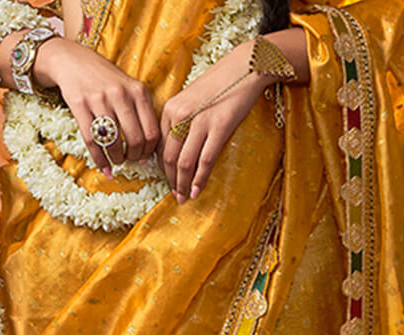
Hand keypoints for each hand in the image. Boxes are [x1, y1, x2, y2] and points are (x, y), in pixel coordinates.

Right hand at [0, 32, 159, 174]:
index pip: (152, 132)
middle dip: (134, 157)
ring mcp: (99, 99)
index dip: (149, 151)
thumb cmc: (105, 79)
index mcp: (137, 91)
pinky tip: (104, 167)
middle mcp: (120, 94)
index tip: (144, 157)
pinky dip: (100, 160)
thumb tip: (147, 151)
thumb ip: (140, 113)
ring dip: (117, 159)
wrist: (72, 60)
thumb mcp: (129, 87)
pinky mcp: (79, 105)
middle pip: (135, 140)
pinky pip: (92, 142)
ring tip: (117, 161)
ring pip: (114, 143)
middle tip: (130, 160)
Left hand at [159, 40, 266, 202]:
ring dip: (183, 184)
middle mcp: (180, 115)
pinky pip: (205, 160)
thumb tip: (177, 149)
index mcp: (170, 109)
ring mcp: (199, 121)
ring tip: (185, 197)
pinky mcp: (219, 127)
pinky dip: (199, 179)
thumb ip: (180, 122)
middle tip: (176, 196)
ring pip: (184, 162)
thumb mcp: (190, 100)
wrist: (243, 67)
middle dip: (171, 181)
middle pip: (169, 157)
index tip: (168, 181)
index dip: (162, 168)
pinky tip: (197, 190)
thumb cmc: (218, 85)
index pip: (160, 146)